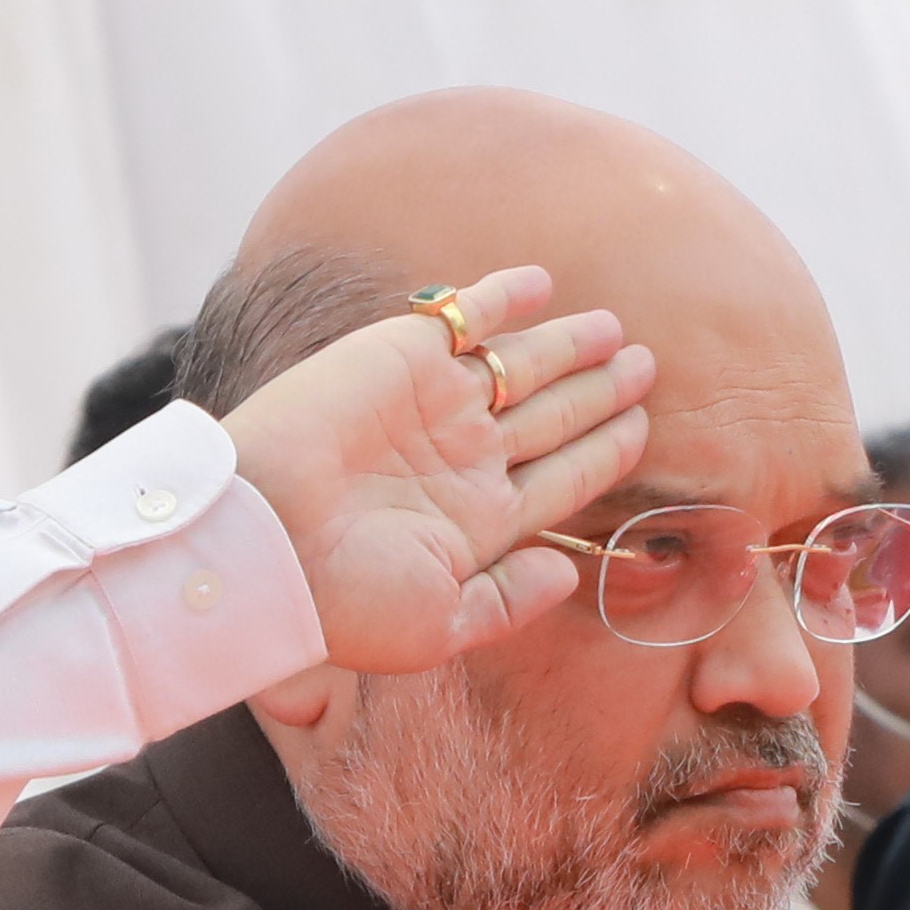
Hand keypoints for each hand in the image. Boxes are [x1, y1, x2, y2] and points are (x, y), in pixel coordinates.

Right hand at [212, 265, 653, 673]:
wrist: (262, 540)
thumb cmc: (343, 600)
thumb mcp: (439, 625)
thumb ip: (510, 601)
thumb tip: (571, 572)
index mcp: (478, 522)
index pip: (562, 478)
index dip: (606, 451)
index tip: (644, 428)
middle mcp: (462, 458)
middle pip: (554, 417)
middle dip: (602, 392)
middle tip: (648, 368)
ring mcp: (435, 405)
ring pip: (523, 366)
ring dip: (571, 345)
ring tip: (618, 332)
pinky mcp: (401, 358)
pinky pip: (464, 318)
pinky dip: (503, 297)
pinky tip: (542, 283)